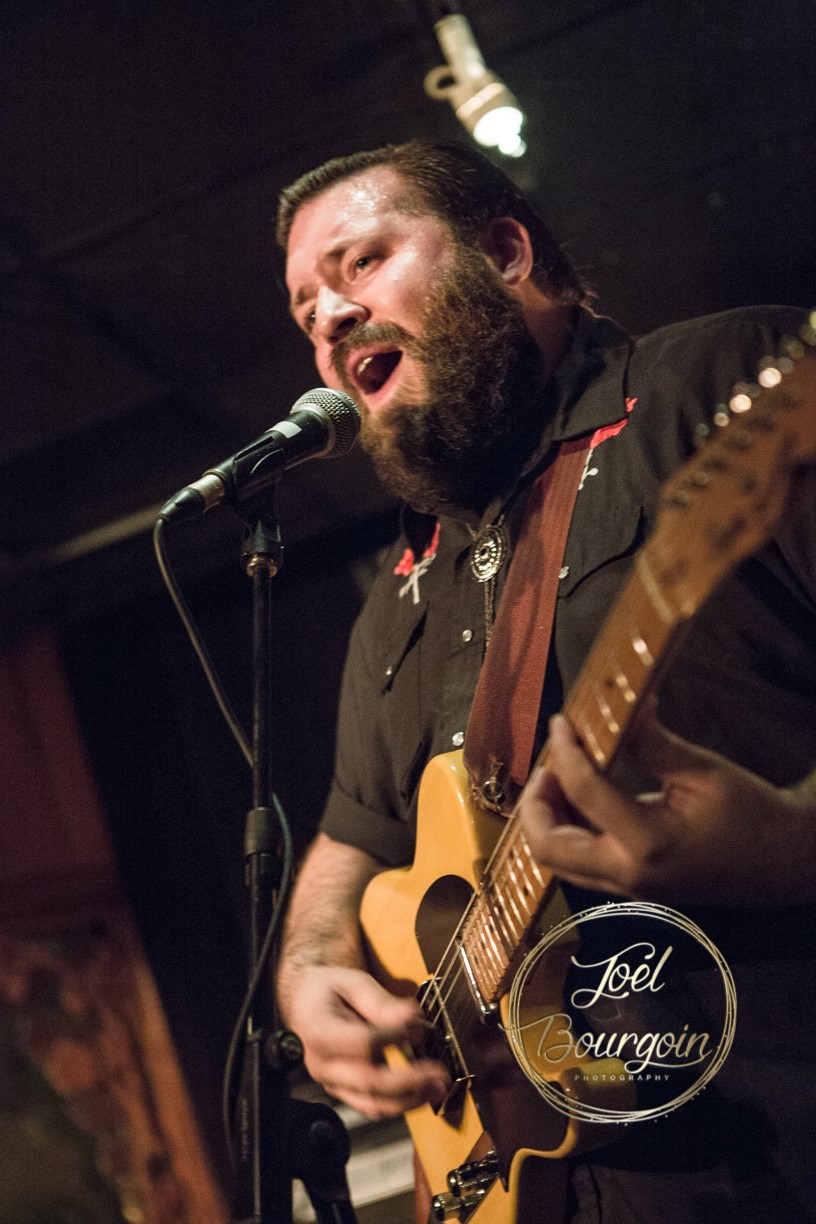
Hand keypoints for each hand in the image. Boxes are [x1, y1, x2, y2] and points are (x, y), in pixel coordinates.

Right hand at [285, 964, 449, 1118]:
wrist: (306, 1003)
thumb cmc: (329, 989)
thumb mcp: (352, 982)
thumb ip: (381, 1001)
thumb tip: (413, 1016)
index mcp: (319, 1031)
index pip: (363, 1043)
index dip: (395, 1038)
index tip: (420, 1027)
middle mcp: (322, 1064)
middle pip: (370, 1083)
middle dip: (411, 1081)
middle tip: (439, 1073)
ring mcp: (332, 1083)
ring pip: (373, 1104)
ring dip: (411, 1100)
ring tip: (438, 1087)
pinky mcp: (344, 1092)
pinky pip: (373, 1106)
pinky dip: (401, 1103)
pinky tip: (422, 1091)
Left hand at [519, 707, 815, 905]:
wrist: (785, 861)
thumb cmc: (752, 815)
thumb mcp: (701, 770)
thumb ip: (649, 741)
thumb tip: (619, 703)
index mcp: (647, 842)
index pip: (582, 790)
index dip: (564, 749)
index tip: (562, 722)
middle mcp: (629, 874)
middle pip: (546, 848)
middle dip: (535, 801)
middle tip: (551, 763)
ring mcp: (629, 889)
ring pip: (557, 862)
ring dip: (547, 819)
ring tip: (561, 778)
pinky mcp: (632, 889)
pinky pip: (580, 864)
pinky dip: (568, 831)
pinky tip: (581, 798)